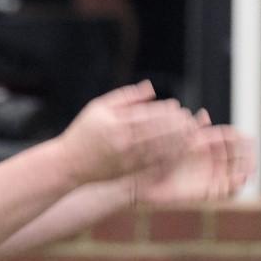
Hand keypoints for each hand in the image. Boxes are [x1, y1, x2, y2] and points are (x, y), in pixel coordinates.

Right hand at [56, 81, 195, 186]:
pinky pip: (152, 166)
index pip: (147, 115)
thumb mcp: (99, 107)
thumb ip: (126, 96)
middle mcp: (122, 142)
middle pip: (156, 133)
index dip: (165, 112)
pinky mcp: (128, 172)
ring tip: (191, 136)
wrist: (69, 164)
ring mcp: (126, 159)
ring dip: (176, 143)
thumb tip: (151, 88)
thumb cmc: (83, 131)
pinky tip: (179, 154)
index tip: (178, 107)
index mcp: (116, 123)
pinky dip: (168, 159)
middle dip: (176, 127)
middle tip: (191, 121)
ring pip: (158, 151)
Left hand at [132, 110, 254, 204]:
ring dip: (245, 171)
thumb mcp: (174, 139)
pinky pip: (223, 190)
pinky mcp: (204, 191)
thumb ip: (191, 128)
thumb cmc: (155, 157)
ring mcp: (207, 176)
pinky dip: (234, 186)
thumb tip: (204, 114)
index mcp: (202, 144)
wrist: (142, 179)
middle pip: (234, 156)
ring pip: (233, 173)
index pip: (227, 139)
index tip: (250, 138)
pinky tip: (242, 180)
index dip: (239, 139)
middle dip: (246, 155)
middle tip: (255, 154)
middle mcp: (207, 160)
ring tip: (252, 169)